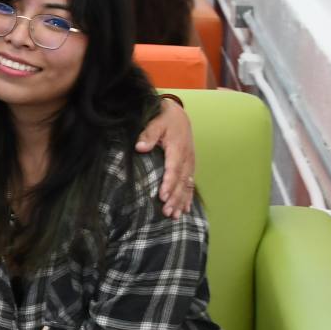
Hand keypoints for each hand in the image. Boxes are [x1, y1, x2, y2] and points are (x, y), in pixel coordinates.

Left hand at [137, 99, 195, 216]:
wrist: (178, 113)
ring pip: (187, 185)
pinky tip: (186, 209)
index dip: (169, 183)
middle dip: (175, 198)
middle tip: (167, 212)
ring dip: (182, 201)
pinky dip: (188, 197)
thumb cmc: (164, 117)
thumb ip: (148, 134)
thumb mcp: (156, 121)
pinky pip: (191, 183)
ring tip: (175, 216)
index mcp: (178, 148)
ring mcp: (190, 162)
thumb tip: (140, 147)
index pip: (173, 169)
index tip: (163, 196)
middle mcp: (187, 158)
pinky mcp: (190, 165)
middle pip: (182, 181)